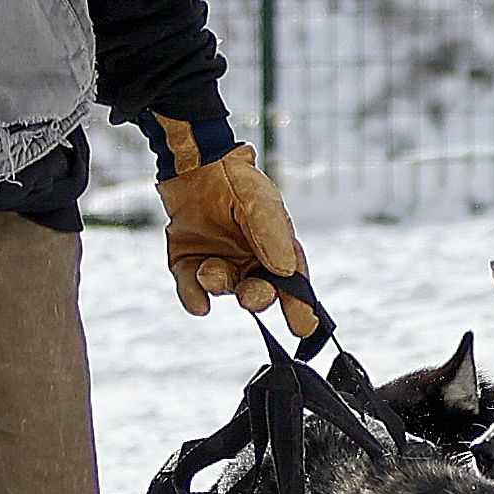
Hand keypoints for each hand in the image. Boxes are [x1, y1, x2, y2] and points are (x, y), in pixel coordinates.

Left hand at [152, 116, 317, 338]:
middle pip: (260, 293)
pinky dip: (193, 298)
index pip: (293, 285)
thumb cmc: (237, 181)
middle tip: (249, 295)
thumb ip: (272, 238)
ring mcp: (221, 264)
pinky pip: (192, 290)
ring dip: (220, 285)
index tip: (304, 327)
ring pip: (225, 291)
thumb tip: (287, 274)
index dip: (300, 308)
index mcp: (276, 250)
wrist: (194, 165)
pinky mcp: (189, 265)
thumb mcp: (260, 205)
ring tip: (210, 268)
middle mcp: (250, 262)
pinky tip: (198, 303)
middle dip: (257, 298)